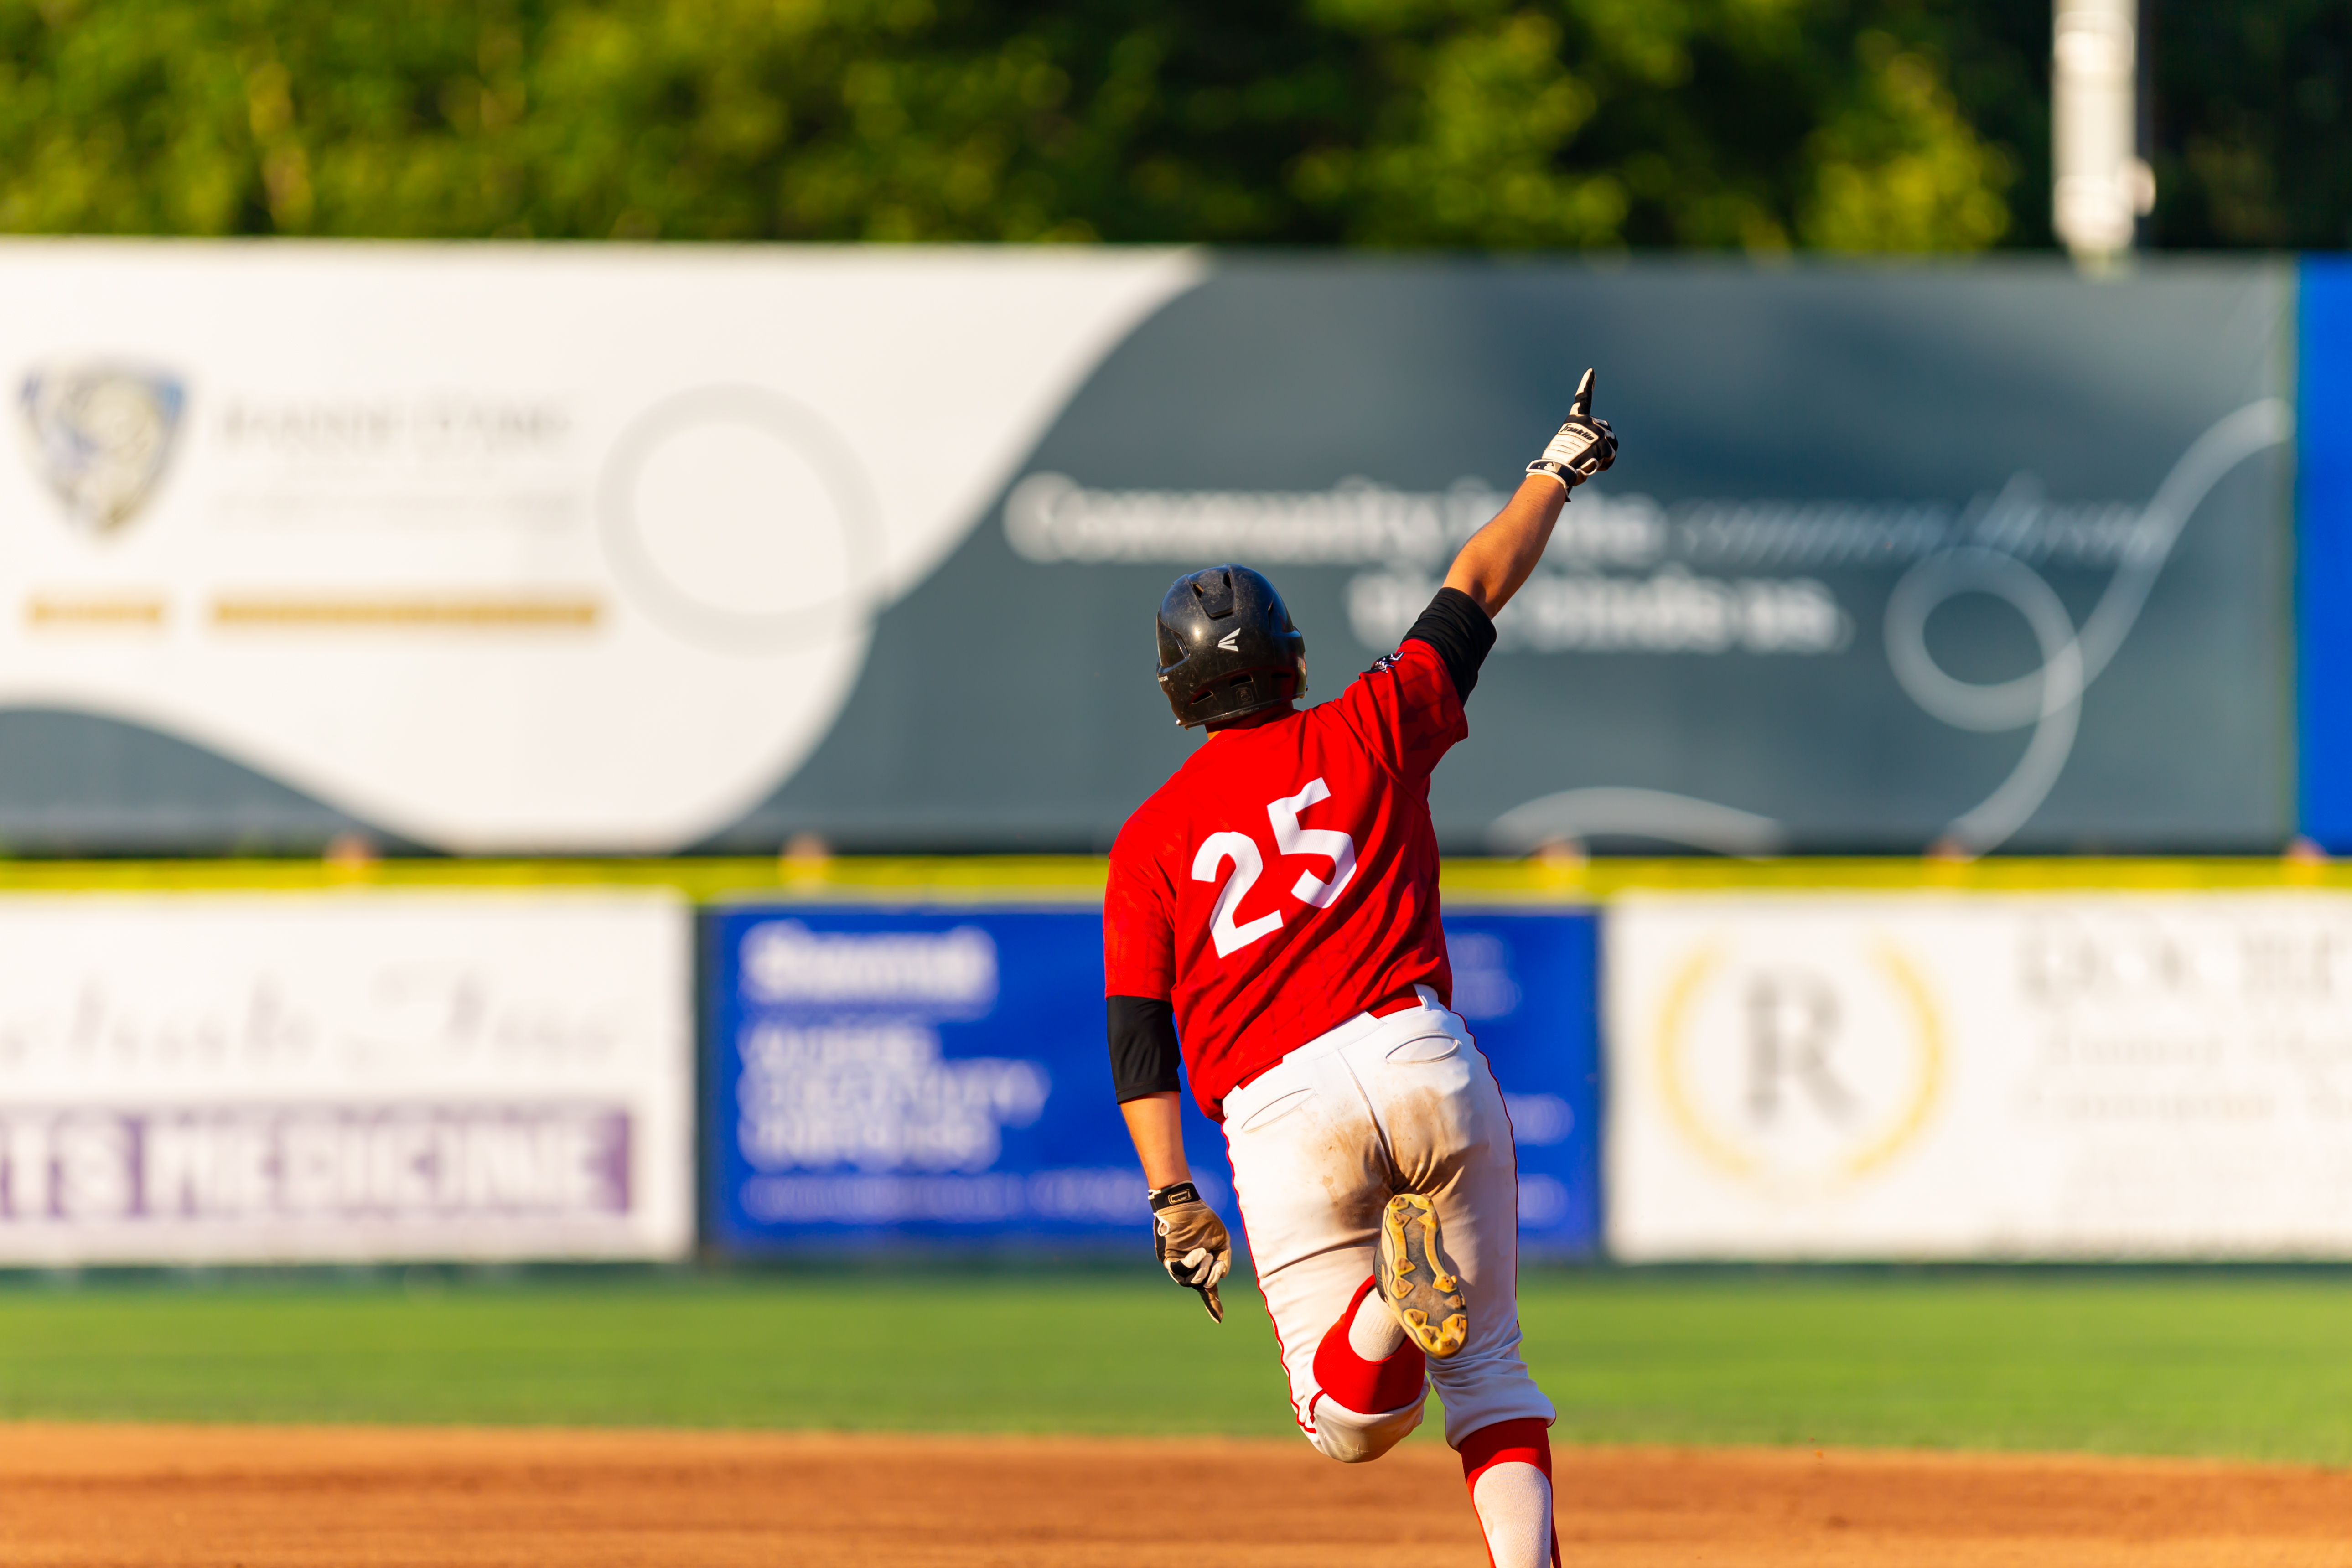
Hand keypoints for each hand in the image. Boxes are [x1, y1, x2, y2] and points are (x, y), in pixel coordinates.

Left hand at [1151, 1182, 1231, 1322]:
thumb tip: (1221, 1277)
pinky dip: (1191, 1264)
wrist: (1186, 1204)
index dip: (1213, 1304)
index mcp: (1203, 1265)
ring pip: (1189, 1281)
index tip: (1219, 1319)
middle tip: (1214, 1262)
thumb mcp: (1222, 1240)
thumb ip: (1224, 1259)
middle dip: (1211, 1278)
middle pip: (1200, 1286)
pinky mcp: (1168, 1258)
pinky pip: (1178, 1270)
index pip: (1208, 1288)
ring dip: (1202, 1271)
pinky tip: (1199, 1253)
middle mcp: (1190, 1268)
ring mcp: (1178, 1264)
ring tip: (1206, 1254)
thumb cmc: (1203, 1219)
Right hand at [1527, 367, 1616, 486]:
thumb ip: (1580, 439)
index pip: (1581, 399)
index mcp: (1574, 419)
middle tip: (1591, 457)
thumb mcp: (1566, 444)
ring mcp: (1597, 431)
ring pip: (1612, 442)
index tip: (1591, 371)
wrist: (1557, 469)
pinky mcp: (1604, 443)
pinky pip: (1612, 455)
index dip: (1586, 384)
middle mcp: (1587, 421)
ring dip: (1605, 454)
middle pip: (1606, 429)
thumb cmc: (1557, 462)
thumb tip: (1591, 452)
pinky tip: (1596, 467)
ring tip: (1592, 464)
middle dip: (1603, 443)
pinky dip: (1606, 463)